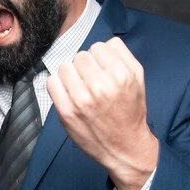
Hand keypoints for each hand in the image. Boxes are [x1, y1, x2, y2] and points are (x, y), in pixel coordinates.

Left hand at [47, 37, 157, 189]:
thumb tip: (106, 42)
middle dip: (85, 66)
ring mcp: (81, 100)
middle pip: (80, 56)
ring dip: (71, 75)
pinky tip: (69, 93)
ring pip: (65, 67)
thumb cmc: (131, 112)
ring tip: (80, 87)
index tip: (102, 70)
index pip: (98, 47)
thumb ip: (123, 55)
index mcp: (121, 76)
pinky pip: (52, 82)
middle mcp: (100, 87)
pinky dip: (58, 85)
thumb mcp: (138, 79)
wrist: (125, 147)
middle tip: (91, 81)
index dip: (99, 57)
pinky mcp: (66, 112)